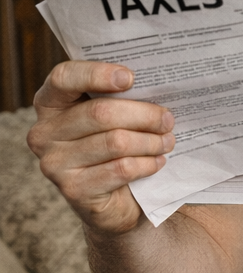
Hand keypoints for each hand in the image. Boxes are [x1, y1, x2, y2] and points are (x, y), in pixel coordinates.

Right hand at [27, 61, 174, 233]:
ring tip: (167, 141)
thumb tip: (158, 84)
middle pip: (100, 113)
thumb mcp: (113, 116)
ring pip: (115, 142)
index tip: (130, 78)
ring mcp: (54, 163)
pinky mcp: (73, 189)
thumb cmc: (115, 144)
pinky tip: (158, 161)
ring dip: (150, 141)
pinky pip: (121, 169)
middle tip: (168, 119)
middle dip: (144, 115)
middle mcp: (44, 132)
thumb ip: (121, 96)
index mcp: (51, 103)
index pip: (63, 77)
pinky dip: (147, 164)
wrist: (114, 198)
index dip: (96, 74)